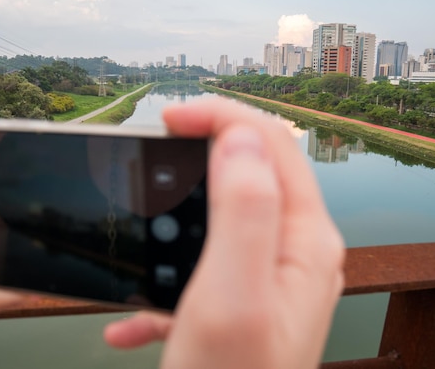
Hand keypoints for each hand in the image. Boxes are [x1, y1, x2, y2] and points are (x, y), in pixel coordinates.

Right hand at [104, 97, 344, 368]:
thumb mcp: (232, 295)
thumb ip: (244, 208)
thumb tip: (241, 137)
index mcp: (302, 241)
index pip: (272, 144)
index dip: (223, 117)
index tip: (172, 120)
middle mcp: (293, 255)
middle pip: (251, 172)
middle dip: (203, 150)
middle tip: (157, 150)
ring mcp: (267, 282)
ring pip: (222, 218)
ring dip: (179, 212)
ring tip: (145, 219)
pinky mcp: (239, 308)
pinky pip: (201, 272)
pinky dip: (163, 282)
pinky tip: (132, 317)